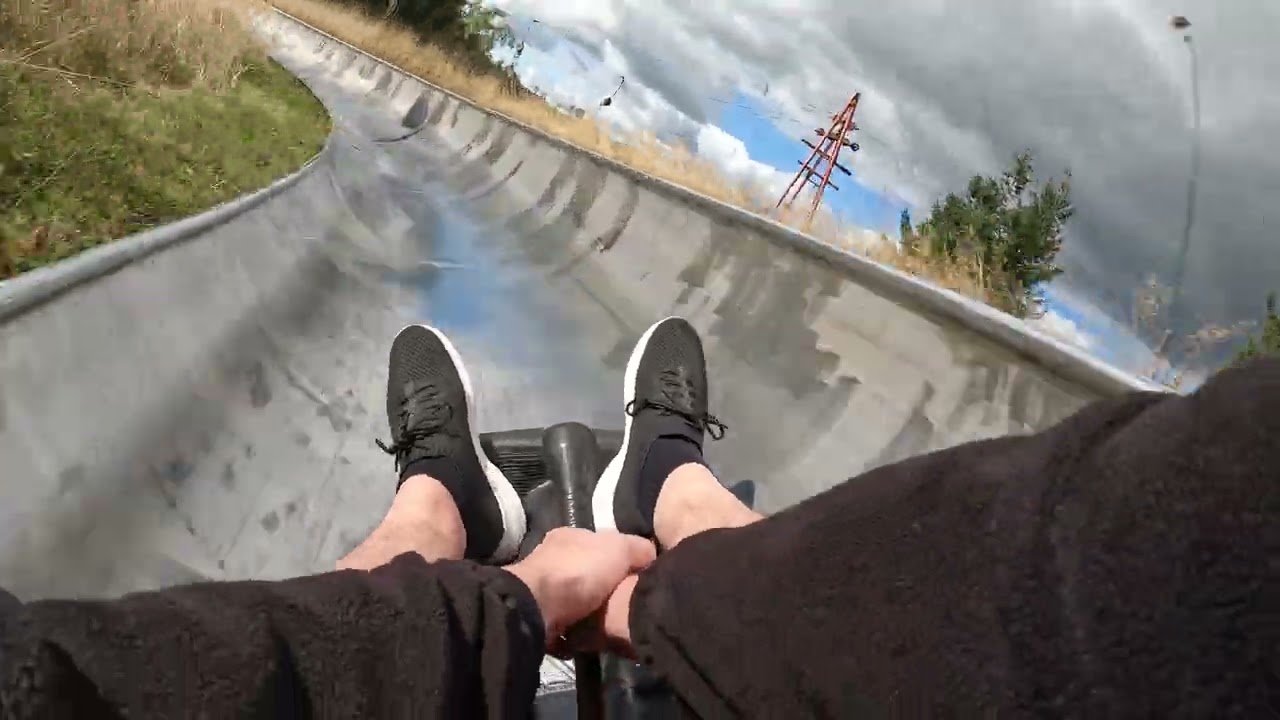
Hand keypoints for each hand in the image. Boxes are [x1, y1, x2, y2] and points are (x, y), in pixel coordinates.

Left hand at [504, 528, 654, 648]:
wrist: (538, 610)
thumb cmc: (579, 572)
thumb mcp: (619, 548)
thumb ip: (638, 548)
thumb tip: (651, 555)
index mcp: (570, 536)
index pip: (602, 543)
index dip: (622, 558)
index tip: (639, 577)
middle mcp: (552, 558)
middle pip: (589, 573)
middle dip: (606, 588)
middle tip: (627, 605)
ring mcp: (541, 589)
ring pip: (577, 600)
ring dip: (592, 612)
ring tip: (613, 626)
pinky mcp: (537, 617)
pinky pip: (566, 625)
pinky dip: (577, 633)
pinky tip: (592, 639)